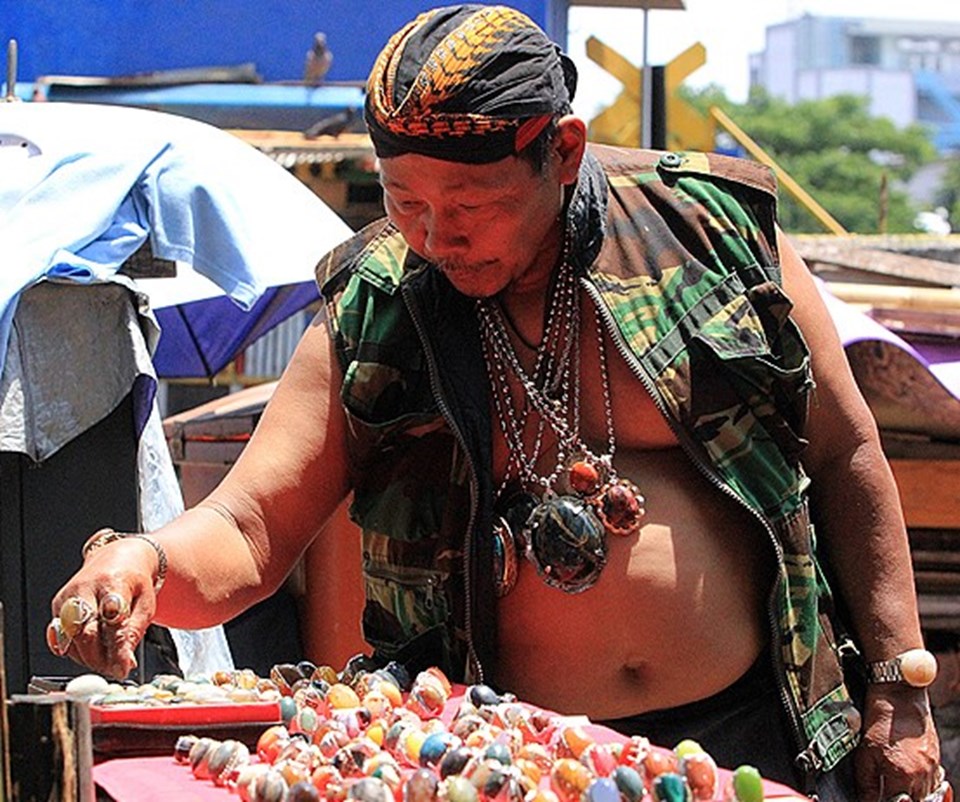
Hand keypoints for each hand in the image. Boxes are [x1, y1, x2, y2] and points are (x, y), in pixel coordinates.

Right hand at [49, 537, 159, 678]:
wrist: (118, 559)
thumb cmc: (134, 582)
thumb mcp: (146, 604)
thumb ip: (135, 632)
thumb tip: (125, 664)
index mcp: (112, 582)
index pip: (111, 619)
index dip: (116, 648)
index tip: (123, 668)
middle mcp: (84, 588)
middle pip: (84, 631)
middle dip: (99, 658)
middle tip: (115, 670)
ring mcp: (67, 597)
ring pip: (70, 638)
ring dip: (87, 658)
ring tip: (107, 662)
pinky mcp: (57, 607)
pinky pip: (61, 638)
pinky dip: (75, 651)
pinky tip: (91, 652)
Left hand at [853, 683, 941, 800]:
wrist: (899, 694)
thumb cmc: (879, 721)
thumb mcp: (864, 753)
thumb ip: (867, 783)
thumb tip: (865, 800)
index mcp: (903, 776)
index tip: (876, 799)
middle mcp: (923, 775)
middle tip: (889, 794)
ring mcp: (933, 767)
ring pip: (929, 796)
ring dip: (915, 798)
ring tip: (899, 792)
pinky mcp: (936, 758)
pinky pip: (935, 782)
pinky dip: (925, 788)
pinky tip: (911, 782)